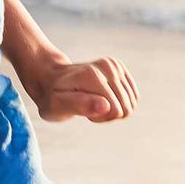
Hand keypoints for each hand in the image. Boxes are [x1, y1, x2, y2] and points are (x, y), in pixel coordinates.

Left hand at [21, 47, 137, 122]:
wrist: (51, 78)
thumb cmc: (52, 97)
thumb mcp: (57, 106)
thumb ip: (80, 106)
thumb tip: (105, 106)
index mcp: (92, 76)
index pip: (115, 111)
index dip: (100, 118)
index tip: (81, 109)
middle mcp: (107, 66)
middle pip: (126, 108)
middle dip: (107, 114)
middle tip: (86, 106)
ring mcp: (115, 65)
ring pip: (131, 103)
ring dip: (112, 109)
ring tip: (91, 100)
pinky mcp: (120, 67)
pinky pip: (133, 97)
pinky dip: (118, 101)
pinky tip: (100, 97)